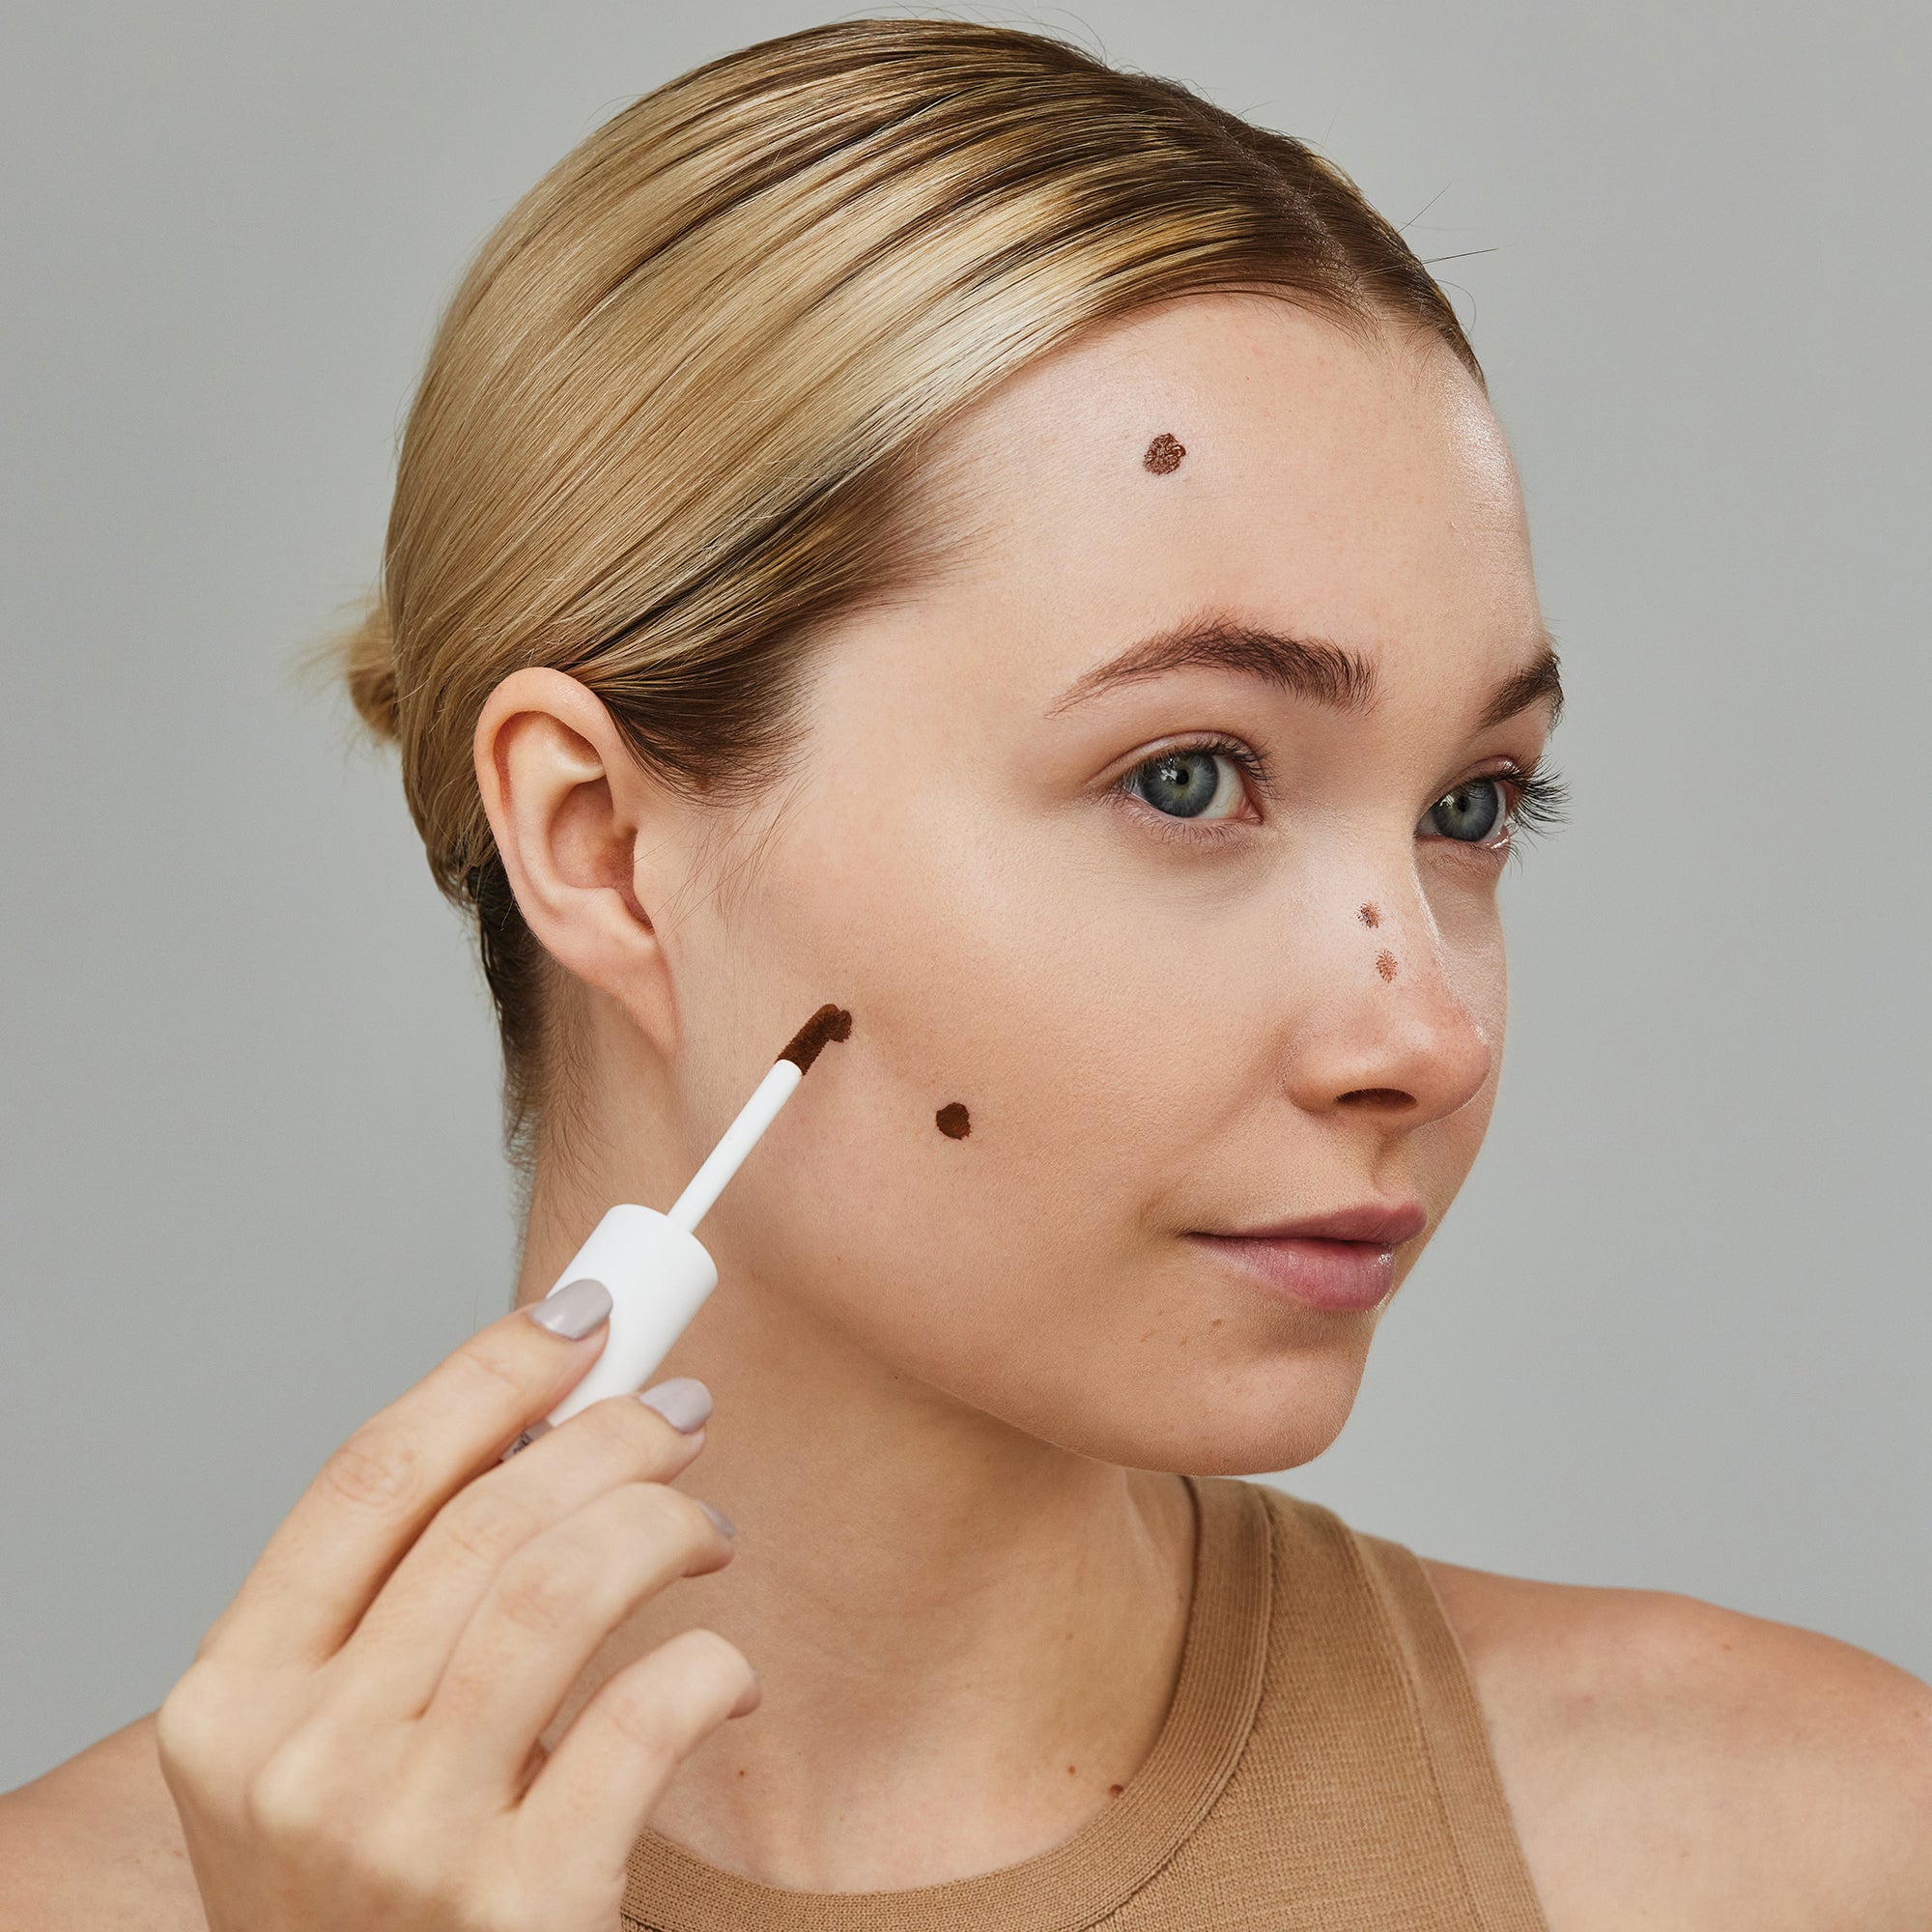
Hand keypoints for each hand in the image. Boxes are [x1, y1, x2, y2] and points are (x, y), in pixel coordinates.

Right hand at [155, 1281, 753, 1930]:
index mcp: (230, 1704)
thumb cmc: (375, 1893)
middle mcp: (298, 1769)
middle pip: (484, 1517)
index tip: (580, 1318)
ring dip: (665, 1524)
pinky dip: (710, 1666)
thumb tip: (549, 1416)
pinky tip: (721, 1677)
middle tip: (678, 1416)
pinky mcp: (520, 1910)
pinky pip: (645, 1715)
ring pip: (563, 1587)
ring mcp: (404, 1843)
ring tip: (707, 1533)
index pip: (368, 1475)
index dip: (487, 1372)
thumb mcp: (330, 1747)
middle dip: (610, 1435)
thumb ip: (401, 1602)